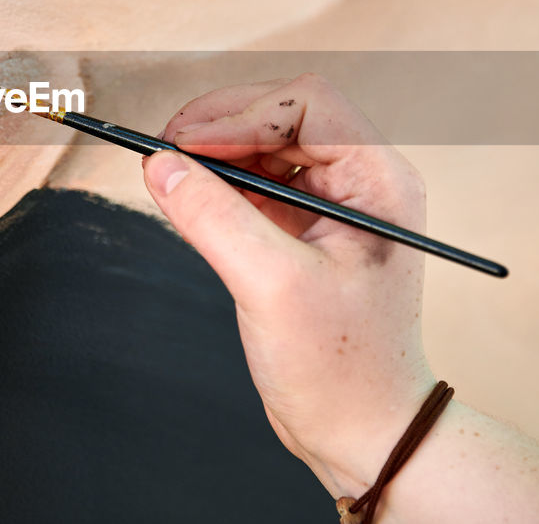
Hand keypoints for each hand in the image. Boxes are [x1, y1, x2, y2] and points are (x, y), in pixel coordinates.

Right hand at [141, 73, 433, 491]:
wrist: (362, 432)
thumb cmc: (342, 368)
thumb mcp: (272, 287)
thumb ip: (214, 217)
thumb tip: (160, 165)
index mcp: (378, 181)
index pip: (307, 105)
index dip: (240, 114)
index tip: (185, 143)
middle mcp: (360, 183)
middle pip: (282, 116)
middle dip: (221, 127)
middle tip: (165, 152)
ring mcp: (331, 206)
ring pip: (264, 147)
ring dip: (215, 154)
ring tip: (169, 173)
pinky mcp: (303, 231)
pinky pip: (255, 184)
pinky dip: (218, 184)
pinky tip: (188, 199)